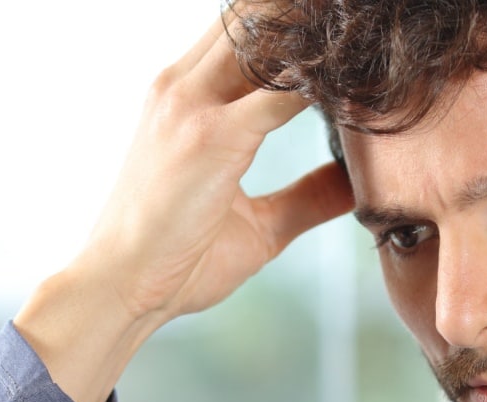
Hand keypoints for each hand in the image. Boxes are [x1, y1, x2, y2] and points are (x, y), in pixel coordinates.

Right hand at [14, 7, 354, 401]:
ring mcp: (192, 105)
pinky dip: (324, 84)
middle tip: (362, 24)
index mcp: (184, 96)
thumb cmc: (175, 261)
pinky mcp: (212, 136)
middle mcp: (182, 86)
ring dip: (317, 35)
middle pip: (253, 16)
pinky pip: (284, 92)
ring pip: (265, 35)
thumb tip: (354, 181)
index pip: (243, 31)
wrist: (119, 289)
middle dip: (306, 16)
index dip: (295, 25)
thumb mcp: (256, 224)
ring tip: (368, 38)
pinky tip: (360, 88)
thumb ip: (306, 195)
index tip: (347, 35)